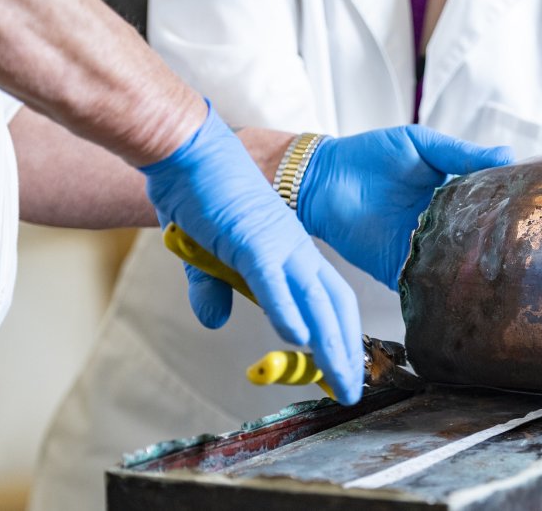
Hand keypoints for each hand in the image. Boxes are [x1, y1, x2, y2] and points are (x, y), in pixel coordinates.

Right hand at [141, 103, 363, 403]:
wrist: (187, 150)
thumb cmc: (199, 194)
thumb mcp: (205, 254)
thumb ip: (212, 288)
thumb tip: (212, 320)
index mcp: (290, 250)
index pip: (328, 298)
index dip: (341, 335)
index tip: (346, 371)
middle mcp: (293, 249)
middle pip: (333, 305)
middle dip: (346, 352)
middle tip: (354, 391)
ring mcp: (276, 243)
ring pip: (314, 299)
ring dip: (330, 344)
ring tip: (343, 381)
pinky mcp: (251, 238)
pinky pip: (274, 281)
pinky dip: (288, 311)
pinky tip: (299, 339)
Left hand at [297, 125, 513, 287]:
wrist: (324, 178)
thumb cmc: (372, 155)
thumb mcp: (422, 145)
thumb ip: (461, 154)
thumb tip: (508, 154)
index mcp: (453, 197)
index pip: (488, 210)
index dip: (508, 214)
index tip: (531, 219)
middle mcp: (442, 228)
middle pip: (477, 244)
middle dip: (497, 250)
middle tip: (525, 254)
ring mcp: (422, 251)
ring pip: (456, 268)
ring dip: (473, 272)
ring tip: (501, 276)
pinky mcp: (399, 271)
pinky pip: (425, 287)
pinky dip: (440, 290)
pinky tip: (459, 290)